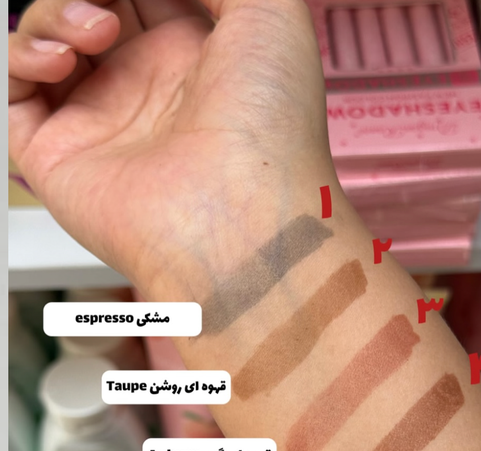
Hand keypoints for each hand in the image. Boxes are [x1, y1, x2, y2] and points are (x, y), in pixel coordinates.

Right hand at [9, 0, 332, 298]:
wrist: (238, 219)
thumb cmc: (269, 130)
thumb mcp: (274, 18)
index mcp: (197, 59)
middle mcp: (148, 91)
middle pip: (97, 9)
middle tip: (112, 3)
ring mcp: (102, 122)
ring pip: (50, 41)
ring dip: (58, 12)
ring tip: (98, 31)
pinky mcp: (59, 155)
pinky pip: (15, 94)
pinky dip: (20, 57)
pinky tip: (60, 59)